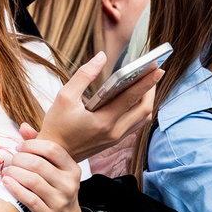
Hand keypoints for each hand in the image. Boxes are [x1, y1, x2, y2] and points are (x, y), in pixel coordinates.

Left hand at [0, 135, 84, 211]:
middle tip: (11, 160)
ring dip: (14, 173)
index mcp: (72, 169)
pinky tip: (6, 182)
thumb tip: (23, 126)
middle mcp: (68, 184)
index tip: (20, 147)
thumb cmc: (58, 191)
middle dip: (19, 159)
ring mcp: (59, 200)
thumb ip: (40, 147)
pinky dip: (14, 188)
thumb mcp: (55, 169)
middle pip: (38, 164)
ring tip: (7, 170)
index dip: (32, 145)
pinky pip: (28, 198)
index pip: (52, 149)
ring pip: (32, 180)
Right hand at [38, 49, 161, 160]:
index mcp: (103, 121)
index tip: (157, 67)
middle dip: (151, 89)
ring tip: (147, 83)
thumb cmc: (57, 125)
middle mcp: (114, 132)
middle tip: (153, 72)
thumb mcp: (64, 97)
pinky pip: (135, 124)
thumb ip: (84, 75)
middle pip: (145, 110)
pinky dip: (140, 110)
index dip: (146, 81)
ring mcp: (116, 138)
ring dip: (148, 100)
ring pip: (143, 118)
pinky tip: (136, 98)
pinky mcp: (114, 141)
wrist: (54, 154)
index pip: (131, 98)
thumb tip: (101, 57)